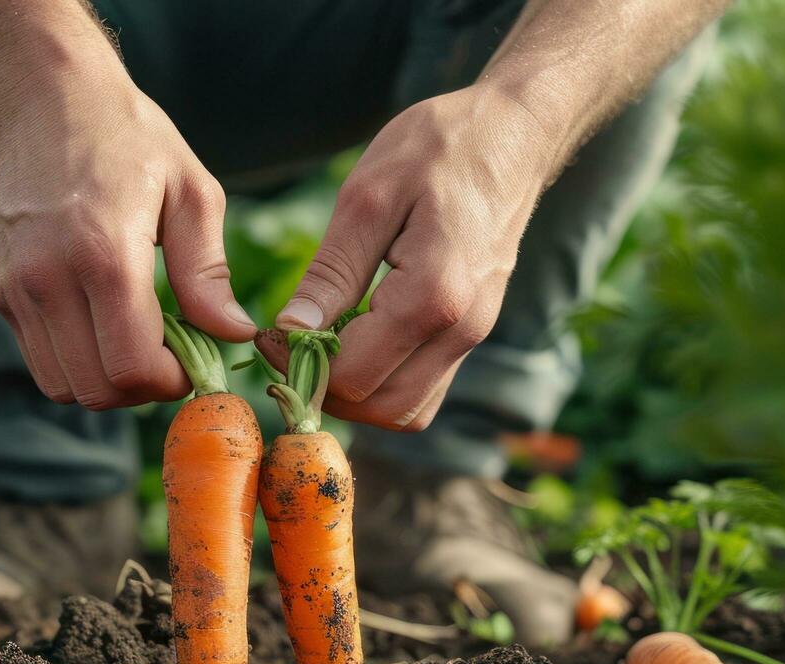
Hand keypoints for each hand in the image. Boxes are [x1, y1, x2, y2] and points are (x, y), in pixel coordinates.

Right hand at [0, 53, 253, 407]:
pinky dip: (76, 363)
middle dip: (142, 389)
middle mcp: (48, 278)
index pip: (132, 368)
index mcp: (104, 255)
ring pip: (62, 386)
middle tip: (169, 359)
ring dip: (106, 383)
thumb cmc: (130, 140)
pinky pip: (40, 361)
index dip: (171, 382)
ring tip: (137, 344)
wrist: (46, 100)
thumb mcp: (191, 192)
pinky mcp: (0, 292)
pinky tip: (104, 328)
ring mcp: (16, 289)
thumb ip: (208, 272)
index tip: (193, 361)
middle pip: (96, 390)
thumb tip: (232, 334)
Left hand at [269, 85, 556, 429]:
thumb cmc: (438, 149)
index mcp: (432, 297)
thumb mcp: (368, 197)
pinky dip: (385, 383)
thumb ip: (331, 273)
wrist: (514, 132)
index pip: (351, 376)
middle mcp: (460, 331)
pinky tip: (357, 340)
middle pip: (378, 408)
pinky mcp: (473, 333)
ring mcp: (473, 336)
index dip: (298, 365)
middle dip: (324, 389)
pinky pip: (424, 389)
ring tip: (322, 345)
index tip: (271, 331)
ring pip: (404, 410)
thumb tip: (291, 331)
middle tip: (290, 345)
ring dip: (356, 394)